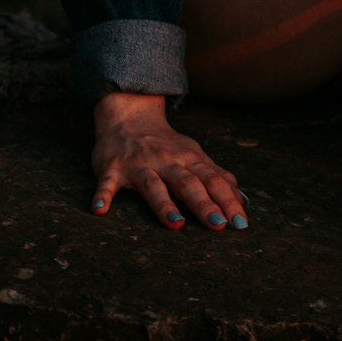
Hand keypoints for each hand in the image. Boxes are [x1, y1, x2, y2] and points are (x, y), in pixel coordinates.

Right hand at [90, 92, 247, 231]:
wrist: (129, 115)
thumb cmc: (166, 145)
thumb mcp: (194, 157)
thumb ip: (216, 177)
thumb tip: (242, 201)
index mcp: (189, 160)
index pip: (212, 180)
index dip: (227, 200)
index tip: (241, 223)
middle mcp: (166, 162)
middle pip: (187, 184)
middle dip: (203, 204)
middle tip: (219, 225)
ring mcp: (139, 165)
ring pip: (153, 185)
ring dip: (163, 205)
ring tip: (175, 224)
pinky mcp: (113, 169)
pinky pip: (107, 183)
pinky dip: (103, 195)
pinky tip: (100, 209)